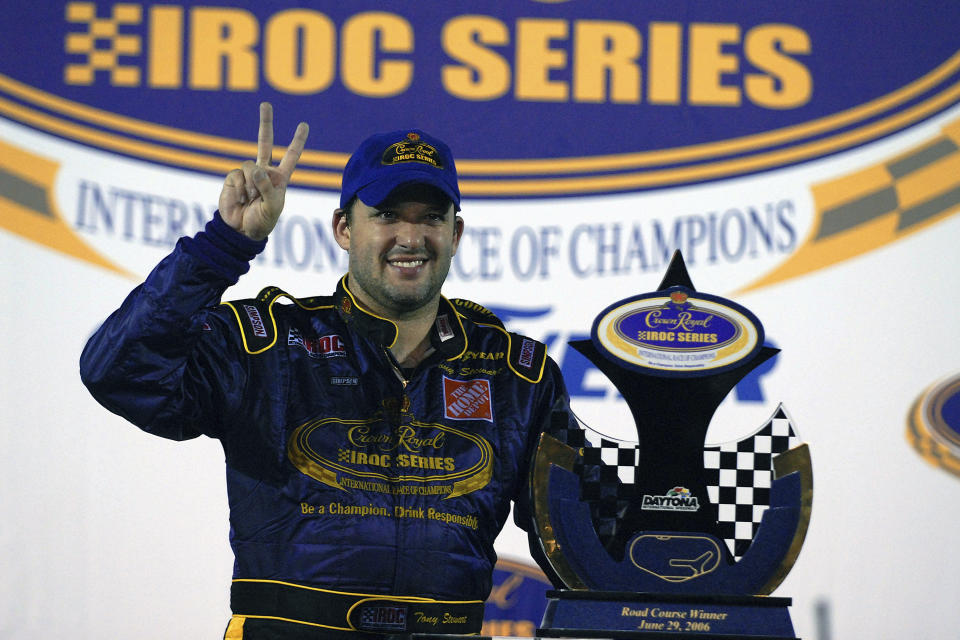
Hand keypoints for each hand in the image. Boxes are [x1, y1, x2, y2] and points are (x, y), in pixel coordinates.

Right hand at [219, 102, 308, 240]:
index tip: (304, 124)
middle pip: (265, 142)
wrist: (241, 230)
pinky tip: (240, 199)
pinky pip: (237, 175)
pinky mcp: (233, 177)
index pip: (291, 155)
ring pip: (250, 165)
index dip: (297, 141)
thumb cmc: (262, 220)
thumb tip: (257, 169)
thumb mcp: (272, 206)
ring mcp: (248, 173)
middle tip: (266, 104)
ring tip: (251, 199)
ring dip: (251, 184)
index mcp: (280, 177)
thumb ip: (266, 187)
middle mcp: (264, 171)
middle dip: (265, 122)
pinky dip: (240, 188)